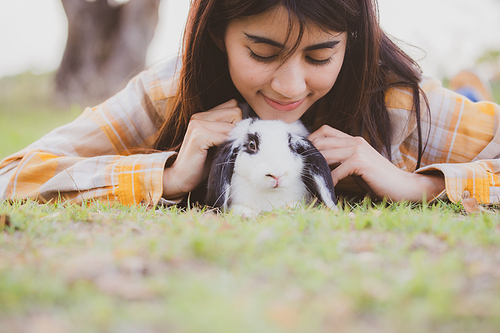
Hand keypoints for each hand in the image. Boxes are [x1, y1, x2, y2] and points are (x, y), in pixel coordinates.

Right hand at [162, 99, 241, 199]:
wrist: (180, 179)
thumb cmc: (202, 164)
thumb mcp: (218, 143)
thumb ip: (228, 131)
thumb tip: (250, 126)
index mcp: (204, 115)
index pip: (233, 106)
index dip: (237, 123)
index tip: (232, 139)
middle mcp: (199, 116)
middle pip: (236, 111)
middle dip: (237, 130)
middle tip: (227, 146)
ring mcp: (198, 124)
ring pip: (233, 123)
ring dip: (233, 139)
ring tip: (223, 151)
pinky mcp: (199, 135)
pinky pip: (226, 137)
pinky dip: (227, 147)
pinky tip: (219, 155)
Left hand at [309, 125, 444, 202]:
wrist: (402, 186)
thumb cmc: (377, 178)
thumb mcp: (356, 165)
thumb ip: (341, 160)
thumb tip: (318, 163)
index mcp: (353, 140)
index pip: (324, 130)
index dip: (311, 141)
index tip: (303, 155)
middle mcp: (354, 141)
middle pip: (320, 141)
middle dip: (308, 155)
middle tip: (300, 168)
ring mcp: (358, 150)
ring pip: (325, 154)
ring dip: (316, 168)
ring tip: (310, 179)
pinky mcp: (360, 162)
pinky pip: (336, 171)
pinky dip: (330, 182)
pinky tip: (328, 190)